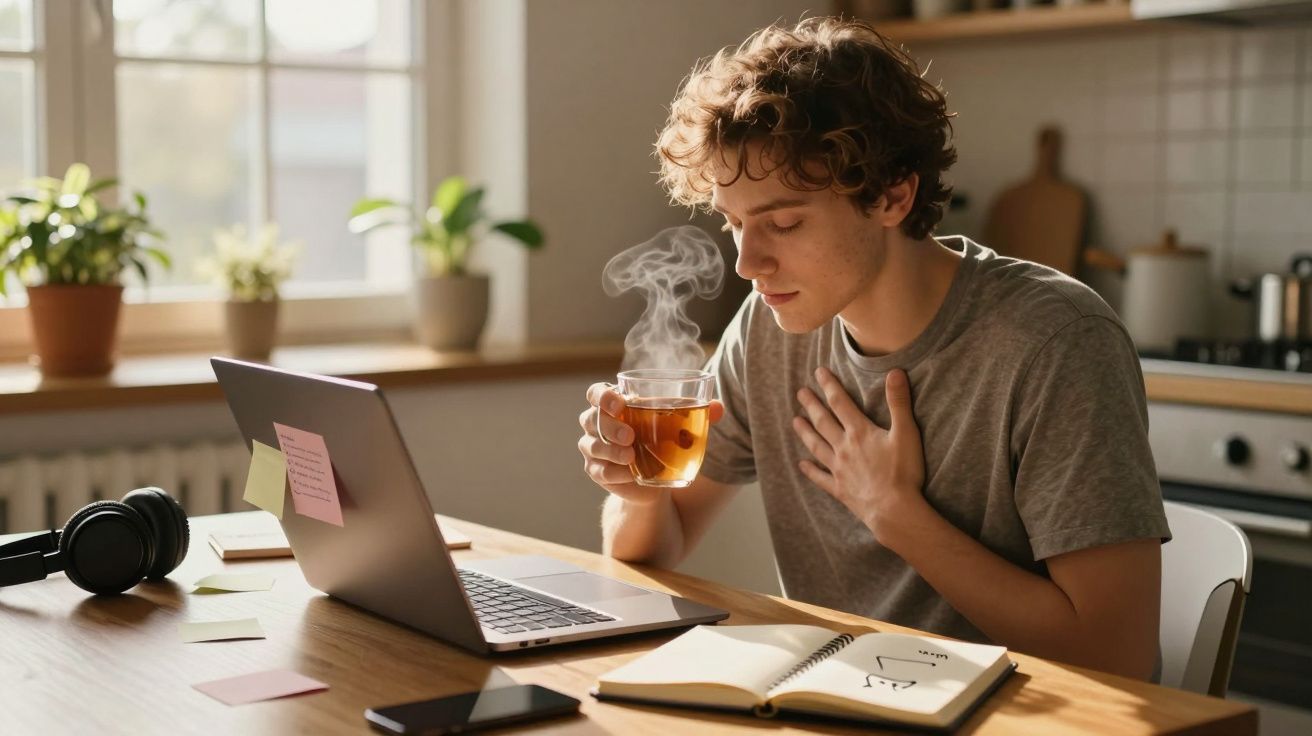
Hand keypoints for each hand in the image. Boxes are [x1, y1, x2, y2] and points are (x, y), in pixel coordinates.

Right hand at [577, 382, 723, 503]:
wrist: (658, 476)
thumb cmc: (665, 439)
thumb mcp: (679, 424)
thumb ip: (698, 413)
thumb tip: (719, 408)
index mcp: (614, 404)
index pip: (596, 393)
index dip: (602, 396)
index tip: (619, 403)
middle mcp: (597, 423)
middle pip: (591, 418)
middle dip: (609, 425)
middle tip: (630, 435)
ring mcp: (593, 448)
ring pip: (591, 445)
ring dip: (611, 450)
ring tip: (631, 455)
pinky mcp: (597, 471)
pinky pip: (600, 470)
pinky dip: (614, 472)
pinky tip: (630, 473)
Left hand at [792, 367, 926, 543]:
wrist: (893, 510)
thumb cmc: (903, 472)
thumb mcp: (906, 433)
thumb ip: (899, 403)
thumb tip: (895, 372)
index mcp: (859, 432)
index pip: (840, 403)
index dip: (829, 386)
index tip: (818, 372)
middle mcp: (844, 448)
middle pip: (823, 422)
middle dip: (812, 405)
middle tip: (800, 392)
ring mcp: (839, 469)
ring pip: (817, 446)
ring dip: (805, 433)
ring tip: (794, 421)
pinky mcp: (839, 489)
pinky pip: (820, 478)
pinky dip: (810, 470)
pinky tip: (801, 465)